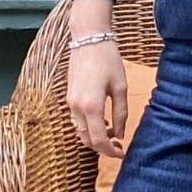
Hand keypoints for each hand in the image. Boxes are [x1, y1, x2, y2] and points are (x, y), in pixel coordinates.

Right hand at [67, 41, 127, 158]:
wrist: (88, 39)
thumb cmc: (108, 60)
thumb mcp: (120, 87)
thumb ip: (121, 113)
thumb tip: (120, 134)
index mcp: (91, 106)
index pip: (99, 140)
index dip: (111, 151)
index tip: (122, 152)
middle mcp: (76, 107)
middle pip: (87, 140)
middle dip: (102, 147)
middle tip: (119, 146)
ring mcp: (70, 103)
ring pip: (80, 131)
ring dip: (95, 137)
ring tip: (113, 133)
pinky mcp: (69, 97)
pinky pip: (77, 120)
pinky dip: (88, 127)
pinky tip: (102, 121)